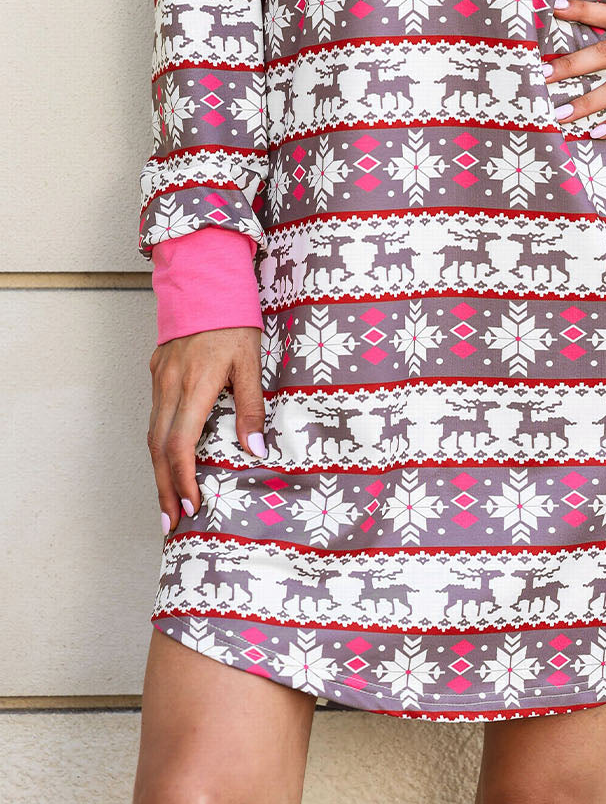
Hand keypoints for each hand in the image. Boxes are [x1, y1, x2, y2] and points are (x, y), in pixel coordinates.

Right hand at [148, 326, 266, 534]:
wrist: (205, 279)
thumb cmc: (234, 319)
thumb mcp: (252, 361)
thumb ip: (252, 405)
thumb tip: (255, 448)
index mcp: (195, 384)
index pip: (180, 443)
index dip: (183, 479)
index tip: (192, 507)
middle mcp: (170, 384)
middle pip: (158, 448)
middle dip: (165, 489)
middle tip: (171, 523)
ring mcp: (159, 378)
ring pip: (152, 434)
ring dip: (159, 471)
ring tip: (169, 502)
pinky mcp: (157, 371)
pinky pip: (154, 416)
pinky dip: (159, 445)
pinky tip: (169, 461)